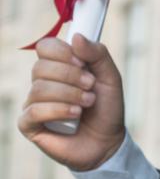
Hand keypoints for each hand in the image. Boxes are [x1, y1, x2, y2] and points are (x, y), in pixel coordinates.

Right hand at [16, 34, 125, 170]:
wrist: (108, 141)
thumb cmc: (107, 108)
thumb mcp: (110, 78)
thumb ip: (97, 54)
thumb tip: (76, 37)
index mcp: (59, 67)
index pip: (45, 47)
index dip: (63, 52)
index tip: (83, 63)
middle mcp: (42, 83)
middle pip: (41, 67)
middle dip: (71, 76)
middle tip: (90, 88)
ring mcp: (33, 103)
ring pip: (39, 88)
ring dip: (69, 95)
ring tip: (87, 104)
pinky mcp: (29, 124)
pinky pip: (34, 110)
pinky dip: (58, 110)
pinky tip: (75, 116)